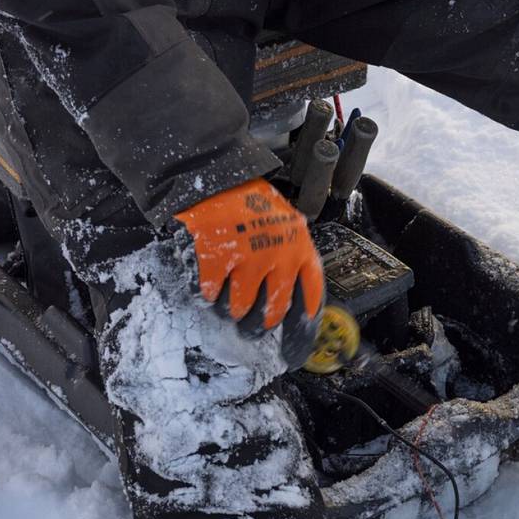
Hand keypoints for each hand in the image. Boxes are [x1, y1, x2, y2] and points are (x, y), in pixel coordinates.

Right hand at [174, 177, 324, 331]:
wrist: (219, 177)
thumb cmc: (253, 202)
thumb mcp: (286, 225)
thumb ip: (291, 257)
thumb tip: (289, 299)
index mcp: (300, 249)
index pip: (310, 297)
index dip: (302, 325)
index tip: (294, 342)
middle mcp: (279, 256)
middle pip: (273, 312)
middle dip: (259, 325)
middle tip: (251, 329)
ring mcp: (248, 257)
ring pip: (240, 308)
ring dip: (231, 311)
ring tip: (227, 306)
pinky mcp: (218, 257)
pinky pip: (211, 293)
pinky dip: (208, 294)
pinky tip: (209, 287)